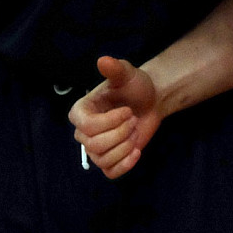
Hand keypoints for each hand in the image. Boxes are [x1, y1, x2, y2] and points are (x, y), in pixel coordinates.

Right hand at [68, 56, 162, 178]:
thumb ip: (115, 68)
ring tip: (135, 131)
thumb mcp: (127, 74)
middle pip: (95, 145)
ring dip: (125, 147)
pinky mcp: (109, 161)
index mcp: (82, 110)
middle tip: (133, 119)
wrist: (150, 101)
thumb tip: (103, 60)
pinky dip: (125, 164)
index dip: (109, 122)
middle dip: (121, 133)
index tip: (127, 111)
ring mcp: (95, 149)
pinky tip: (137, 151)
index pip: (86, 126)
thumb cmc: (135, 86)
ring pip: (102, 160)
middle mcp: (84, 131)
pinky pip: (110, 173)